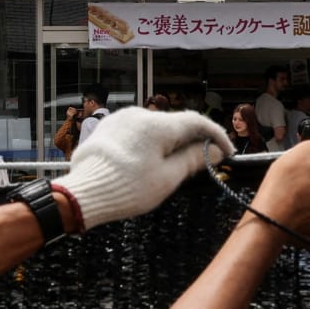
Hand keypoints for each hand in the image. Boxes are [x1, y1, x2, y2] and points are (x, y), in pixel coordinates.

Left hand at [55, 108, 232, 229]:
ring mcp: (120, 119)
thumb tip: (214, 151)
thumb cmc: (127, 188)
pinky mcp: (107, 128)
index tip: (226, 151)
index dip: (216, 136)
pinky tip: (150, 161)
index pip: (196, 122)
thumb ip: (193, 160)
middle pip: (175, 124)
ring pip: (155, 127)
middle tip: (204, 161)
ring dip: (170, 142)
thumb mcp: (167, 178)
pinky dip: (150, 143)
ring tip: (175, 165)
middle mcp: (139, 114)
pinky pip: (137, 131)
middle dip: (192, 140)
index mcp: (157, 124)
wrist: (83, 194)